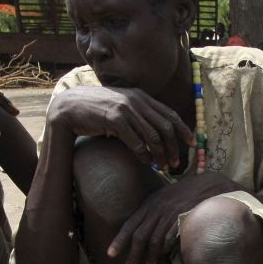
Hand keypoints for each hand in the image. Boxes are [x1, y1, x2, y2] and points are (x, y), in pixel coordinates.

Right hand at [50, 85, 193, 168]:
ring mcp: (126, 110)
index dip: (183, 130)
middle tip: (175, 162)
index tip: (191, 144)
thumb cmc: (98, 110)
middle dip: (174, 147)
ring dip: (160, 154)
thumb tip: (158, 133)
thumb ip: (139, 115)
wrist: (71, 106)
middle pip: (165, 127)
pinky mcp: (115, 120)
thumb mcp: (122, 107)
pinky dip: (144, 154)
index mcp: (142, 96)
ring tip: (162, 166)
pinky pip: (136, 142)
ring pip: (153, 136)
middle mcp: (137, 101)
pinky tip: (146, 162)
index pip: (170, 114)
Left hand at [108, 173, 235, 263]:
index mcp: (149, 204)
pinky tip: (165, 254)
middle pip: (140, 235)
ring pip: (154, 239)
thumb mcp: (164, 197)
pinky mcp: (182, 218)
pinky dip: (166, 247)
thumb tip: (142, 228)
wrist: (206, 186)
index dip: (119, 240)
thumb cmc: (185, 193)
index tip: (111, 254)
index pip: (130, 224)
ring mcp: (169, 213)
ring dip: (150, 255)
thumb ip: (152, 211)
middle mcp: (156, 209)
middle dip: (133, 254)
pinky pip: (170, 237)